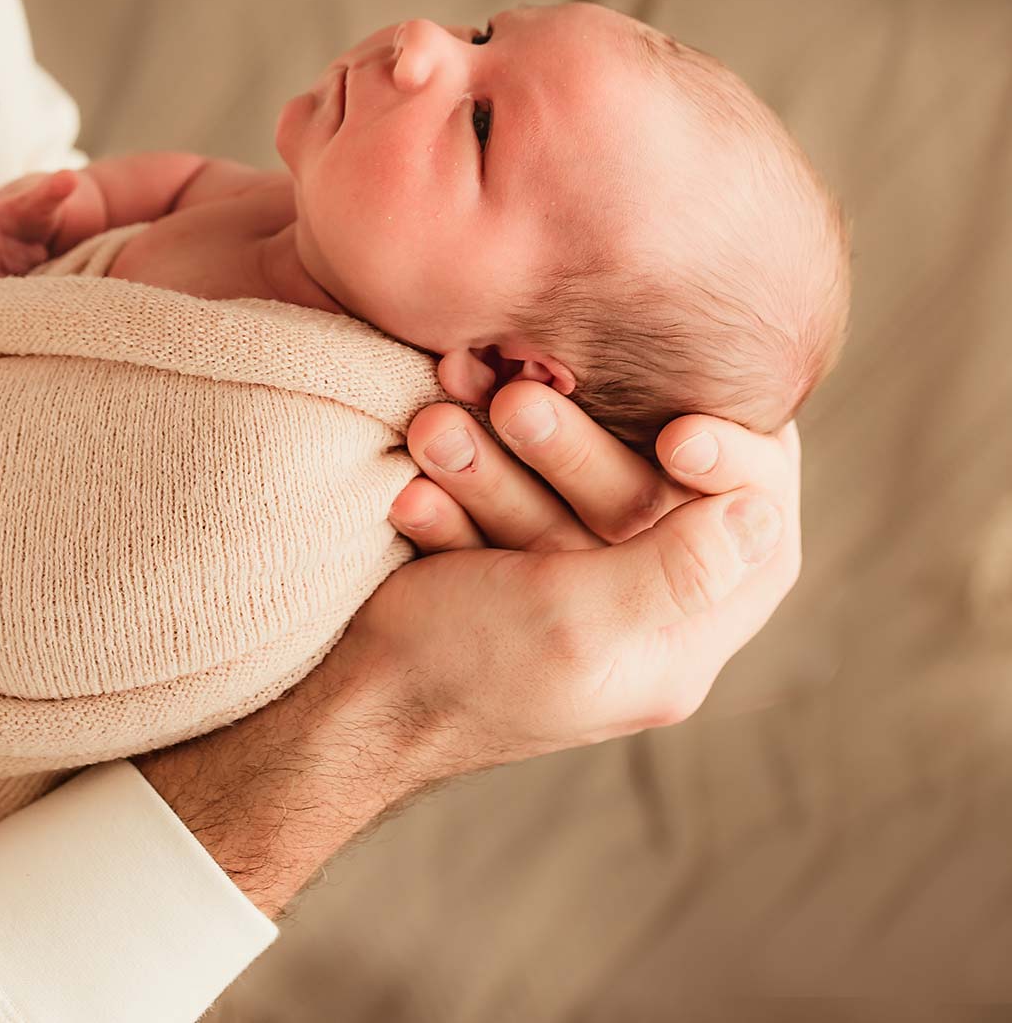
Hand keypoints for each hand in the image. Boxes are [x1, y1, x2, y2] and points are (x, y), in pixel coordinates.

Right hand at [352, 384, 799, 782]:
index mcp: (676, 645)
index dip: (739, 467)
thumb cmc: (464, 673)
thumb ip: (677, 571)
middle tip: (513, 404)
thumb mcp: (578, 622)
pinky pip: (497, 496)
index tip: (679, 430)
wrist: (343, 703)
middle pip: (642, 493)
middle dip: (570, 445)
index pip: (755, 543)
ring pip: (559, 485)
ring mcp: (563, 583)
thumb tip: (764, 514)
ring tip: (434, 430)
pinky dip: (456, 479)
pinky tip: (415, 480)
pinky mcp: (500, 558)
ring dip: (492, 452)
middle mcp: (633, 611)